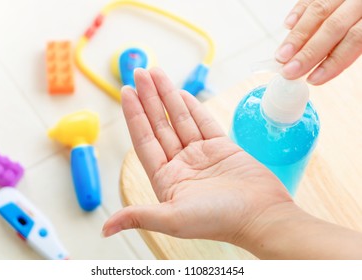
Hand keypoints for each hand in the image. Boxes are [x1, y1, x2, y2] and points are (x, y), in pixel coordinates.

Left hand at [102, 67, 291, 245]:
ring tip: (156, 73)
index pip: (144, 140)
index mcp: (166, 178)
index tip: (126, 91)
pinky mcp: (222, 148)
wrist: (261, 216)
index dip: (134, 115)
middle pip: (159, 125)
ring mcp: (201, 155)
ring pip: (180, 119)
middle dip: (149, 98)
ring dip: (167, 95)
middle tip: (140, 72)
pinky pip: (202, 122)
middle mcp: (181, 164)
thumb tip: (104, 229)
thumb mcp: (173, 219)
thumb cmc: (219, 220)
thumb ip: (138, 216)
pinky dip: (192, 107)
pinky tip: (181, 93)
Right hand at [276, 0, 361, 84]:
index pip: (355, 39)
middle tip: (289, 70)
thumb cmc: (360, 24)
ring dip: (296, 37)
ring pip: (318, 11)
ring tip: (281, 56)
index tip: (313, 79)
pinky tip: (288, 26)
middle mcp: (359, 2)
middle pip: (333, 27)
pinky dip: (298, 11)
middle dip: (308, 52)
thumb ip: (348, 47)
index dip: (333, 62)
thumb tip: (319, 69)